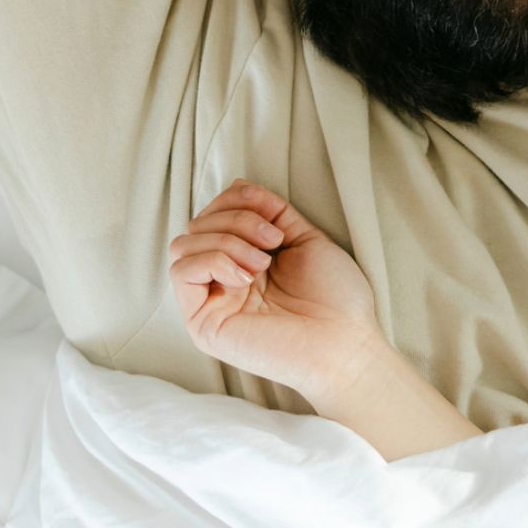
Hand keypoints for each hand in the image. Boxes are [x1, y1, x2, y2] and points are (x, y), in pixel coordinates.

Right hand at [168, 181, 381, 398]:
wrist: (345, 342)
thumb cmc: (335, 298)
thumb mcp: (304, 239)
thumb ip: (273, 213)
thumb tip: (241, 186)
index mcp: (245, 259)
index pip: (215, 213)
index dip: (238, 200)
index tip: (274, 214)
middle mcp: (223, 279)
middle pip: (197, 224)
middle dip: (236, 220)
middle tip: (273, 242)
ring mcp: (211, 301)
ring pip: (184, 244)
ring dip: (226, 240)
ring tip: (263, 263)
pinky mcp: (202, 322)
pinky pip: (182, 273)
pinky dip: (214, 260)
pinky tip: (245, 277)